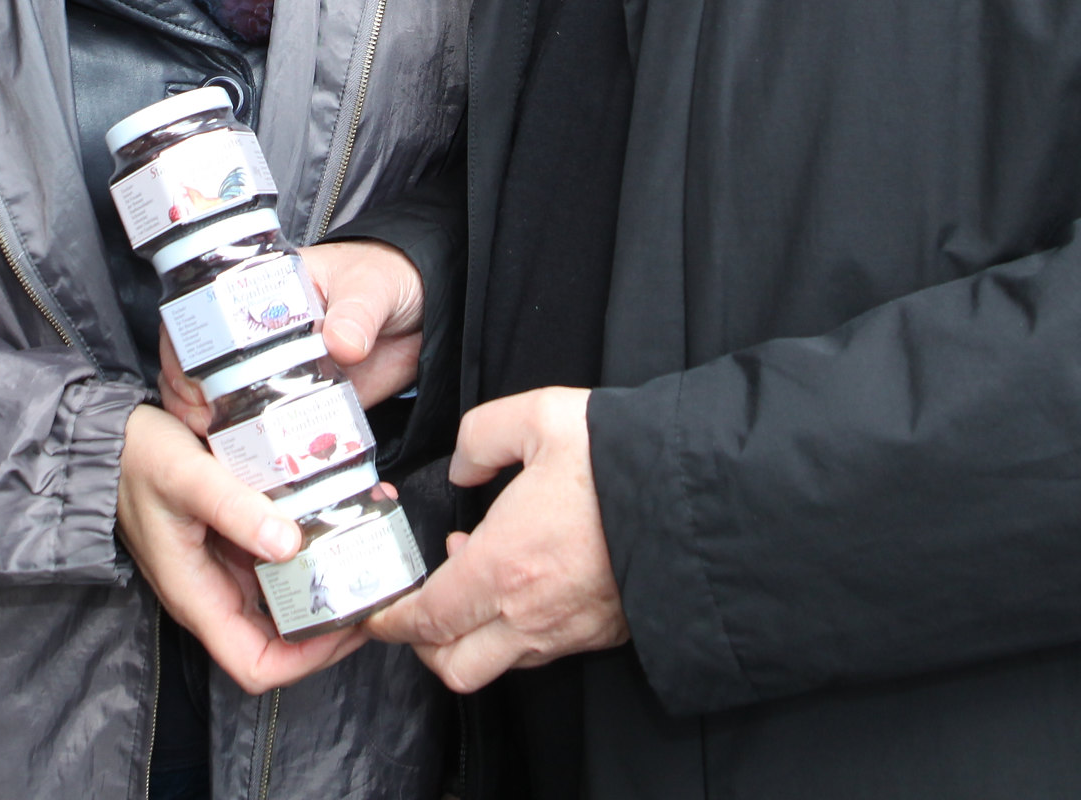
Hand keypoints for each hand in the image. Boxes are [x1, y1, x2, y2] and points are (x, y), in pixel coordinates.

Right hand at [116, 404, 370, 691]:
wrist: (107, 439)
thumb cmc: (137, 460)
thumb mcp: (185, 476)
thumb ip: (234, 508)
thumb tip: (290, 543)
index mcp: (199, 598)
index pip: (257, 666)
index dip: (308, 659)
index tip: (348, 622)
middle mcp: (214, 594)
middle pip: (281, 639)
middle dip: (332, 619)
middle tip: (371, 582)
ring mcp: (223, 570)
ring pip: (284, 598)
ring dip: (326, 579)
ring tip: (364, 543)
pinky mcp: (231, 543)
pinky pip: (278, 560)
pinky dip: (310, 546)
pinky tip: (334, 512)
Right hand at [160, 239, 422, 432]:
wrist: (427, 311)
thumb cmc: (389, 278)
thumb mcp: (372, 285)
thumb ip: (358, 311)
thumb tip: (342, 343)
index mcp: (260, 291)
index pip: (202, 316)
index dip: (185, 348)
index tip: (191, 378)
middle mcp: (257, 334)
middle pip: (198, 365)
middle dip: (188, 394)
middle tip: (200, 419)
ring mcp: (276, 372)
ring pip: (223, 401)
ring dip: (212, 425)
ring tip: (218, 445)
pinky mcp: (301, 405)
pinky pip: (269, 430)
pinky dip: (256, 448)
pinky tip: (250, 464)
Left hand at [366, 387, 625, 691]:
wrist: (703, 498)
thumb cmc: (620, 461)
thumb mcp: (536, 416)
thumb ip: (479, 437)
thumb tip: (464, 465)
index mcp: (502, 567)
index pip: (426, 619)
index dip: (392, 620)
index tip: (377, 609)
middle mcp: (529, 614)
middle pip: (453, 664)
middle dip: (423, 644)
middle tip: (416, 607)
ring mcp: (567, 632)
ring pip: (497, 663)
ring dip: (472, 633)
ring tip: (475, 579)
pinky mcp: (601, 634)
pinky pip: (540, 650)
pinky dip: (515, 629)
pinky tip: (522, 582)